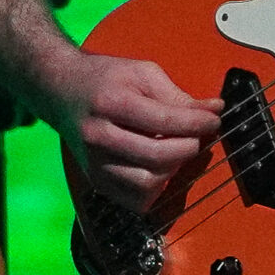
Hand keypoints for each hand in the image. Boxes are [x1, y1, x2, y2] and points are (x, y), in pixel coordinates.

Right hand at [50, 52, 221, 209]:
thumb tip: (213, 110)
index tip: (213, 120)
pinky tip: (158, 170)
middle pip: (157, 156)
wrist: (61, 91)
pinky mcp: (96, 180)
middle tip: (196, 137)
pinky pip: (133, 200)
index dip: (197, 123)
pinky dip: (154, 190)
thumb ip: (177, 95)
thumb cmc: (104, 79)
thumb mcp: (142, 74)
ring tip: (175, 152)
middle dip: (188, 148)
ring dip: (172, 170)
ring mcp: (95, 163)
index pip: (164, 121)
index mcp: (111, 103)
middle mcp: (99, 136)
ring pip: (146, 183)